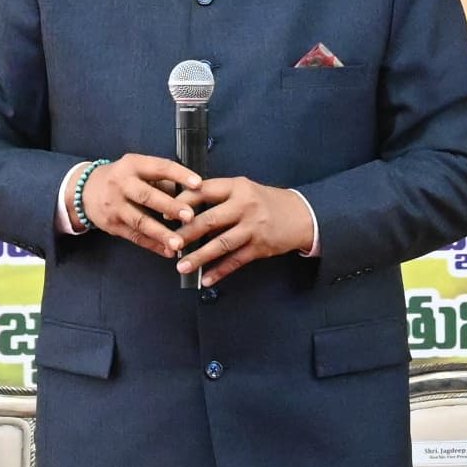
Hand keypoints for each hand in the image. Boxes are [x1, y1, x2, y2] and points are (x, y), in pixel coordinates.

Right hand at [80, 153, 198, 261]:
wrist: (85, 191)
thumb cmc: (122, 178)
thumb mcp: (138, 169)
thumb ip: (162, 180)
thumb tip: (190, 194)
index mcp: (133, 165)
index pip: (159, 167)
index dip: (179, 175)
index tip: (199, 184)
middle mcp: (122, 184)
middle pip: (146, 196)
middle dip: (169, 206)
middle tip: (189, 216)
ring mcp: (115, 206)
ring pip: (139, 221)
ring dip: (161, 233)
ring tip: (179, 243)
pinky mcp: (112, 225)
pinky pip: (135, 237)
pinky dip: (153, 245)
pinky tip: (168, 251)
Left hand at [175, 178, 318, 285]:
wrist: (301, 215)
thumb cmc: (266, 202)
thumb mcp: (244, 190)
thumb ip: (218, 195)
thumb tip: (183, 205)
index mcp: (237, 187)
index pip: (204, 192)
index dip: (182, 203)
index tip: (165, 214)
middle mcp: (245, 206)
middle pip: (210, 220)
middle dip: (186, 234)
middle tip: (169, 244)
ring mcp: (253, 228)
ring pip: (221, 244)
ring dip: (199, 257)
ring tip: (181, 266)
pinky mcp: (260, 247)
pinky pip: (236, 261)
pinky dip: (219, 271)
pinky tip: (205, 279)